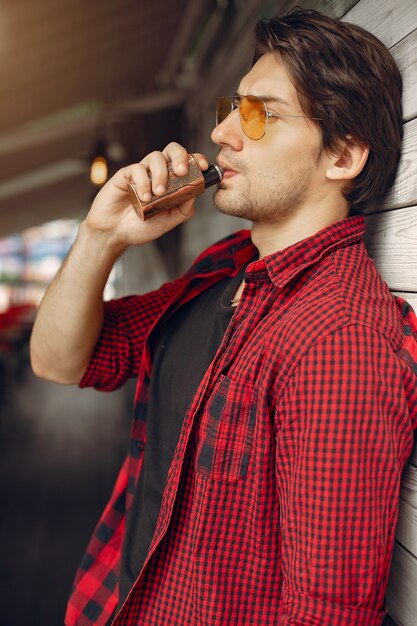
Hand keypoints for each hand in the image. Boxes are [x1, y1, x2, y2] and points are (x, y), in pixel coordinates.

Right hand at [86, 142, 208, 248]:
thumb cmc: (141, 227)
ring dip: (161, 174)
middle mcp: (158, 173)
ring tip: (158, 193)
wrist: (115, 233)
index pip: (186, 162)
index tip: (203, 166)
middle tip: (182, 172)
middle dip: (180, 157)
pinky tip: (144, 197)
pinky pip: (138, 168)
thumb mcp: (169, 220)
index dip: (196, 159)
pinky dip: (144, 182)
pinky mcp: (126, 174)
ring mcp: (142, 172)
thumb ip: (184, 209)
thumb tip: (197, 192)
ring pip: (156, 157)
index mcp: (171, 182)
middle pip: (172, 150)